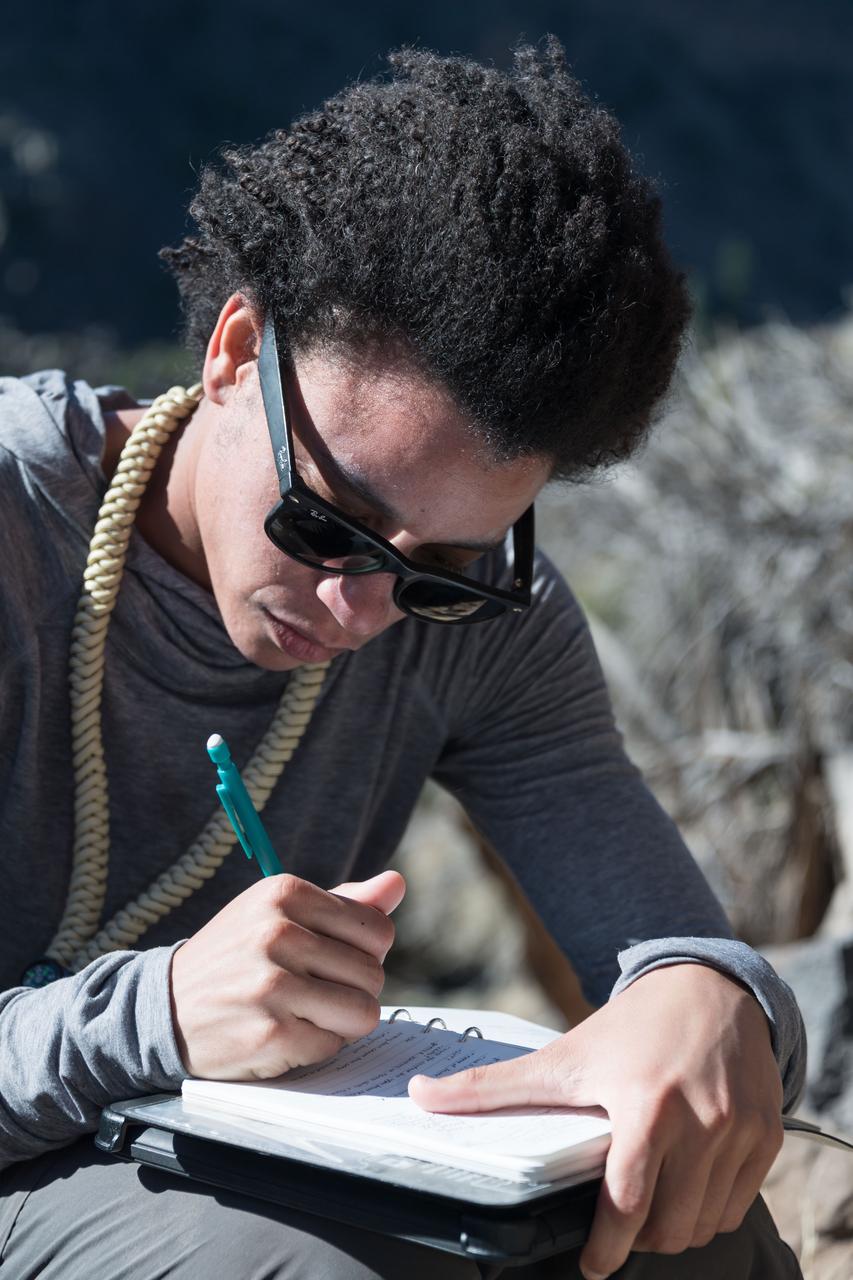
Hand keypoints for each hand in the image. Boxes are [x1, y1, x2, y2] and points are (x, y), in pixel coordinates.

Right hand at [170, 869, 404, 1079]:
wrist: (164, 1008)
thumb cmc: (236, 957)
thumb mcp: (279, 914)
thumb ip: (345, 903)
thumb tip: (398, 885)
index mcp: (285, 893)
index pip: (377, 930)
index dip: (363, 954)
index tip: (329, 960)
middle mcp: (278, 933)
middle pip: (374, 974)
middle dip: (353, 990)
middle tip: (312, 991)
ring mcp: (273, 985)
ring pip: (364, 1012)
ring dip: (340, 1022)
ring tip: (303, 1012)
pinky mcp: (270, 1034)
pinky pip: (333, 1046)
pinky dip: (315, 1046)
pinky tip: (282, 1033)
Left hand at [409, 964, 783, 1278]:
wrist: (709, 986)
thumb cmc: (631, 1026)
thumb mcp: (564, 1055)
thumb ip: (494, 1087)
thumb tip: (419, 1096)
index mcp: (646, 1104)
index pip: (627, 1204)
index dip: (607, 1247)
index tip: (591, 1265)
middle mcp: (701, 1121)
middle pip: (668, 1226)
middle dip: (637, 1240)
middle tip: (616, 1228)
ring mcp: (740, 1130)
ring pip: (705, 1224)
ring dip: (674, 1230)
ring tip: (648, 1207)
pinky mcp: (768, 1134)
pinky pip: (739, 1204)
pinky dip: (710, 1211)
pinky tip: (684, 1188)